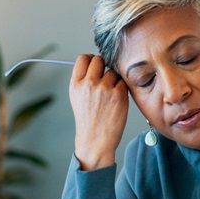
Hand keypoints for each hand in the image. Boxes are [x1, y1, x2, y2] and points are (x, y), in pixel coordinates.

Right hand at [69, 54, 128, 170]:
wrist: (95, 139)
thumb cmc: (88, 120)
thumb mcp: (77, 97)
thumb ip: (83, 79)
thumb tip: (96, 63)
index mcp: (76, 84)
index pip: (83, 58)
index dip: (91, 59)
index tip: (95, 64)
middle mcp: (89, 84)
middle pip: (99, 60)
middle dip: (104, 66)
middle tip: (106, 78)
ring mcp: (104, 88)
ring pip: (113, 72)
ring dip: (114, 80)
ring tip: (110, 95)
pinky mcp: (119, 94)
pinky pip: (123, 82)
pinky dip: (122, 89)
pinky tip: (117, 100)